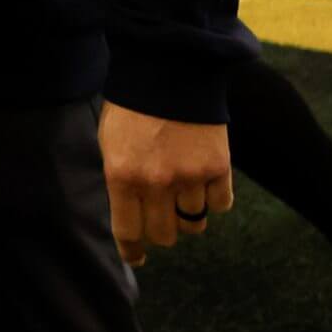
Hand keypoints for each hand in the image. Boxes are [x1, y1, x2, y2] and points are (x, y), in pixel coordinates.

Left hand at [99, 100, 233, 265]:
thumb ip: (120, 181)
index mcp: (122, 177)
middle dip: (162, 231)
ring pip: (194, 223)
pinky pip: (220, 204)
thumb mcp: (111, 144)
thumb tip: (129, 217)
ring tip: (182, 193)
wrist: (169, 73)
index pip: (128, 231)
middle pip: (164, 235)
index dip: (133, 249)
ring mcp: (190, 176)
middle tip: (161, 217)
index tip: (137, 258)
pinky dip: (213, 199)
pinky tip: (204, 182)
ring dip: (188, 215)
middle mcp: (156, 182)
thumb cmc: (133, 109)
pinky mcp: (218, 167)